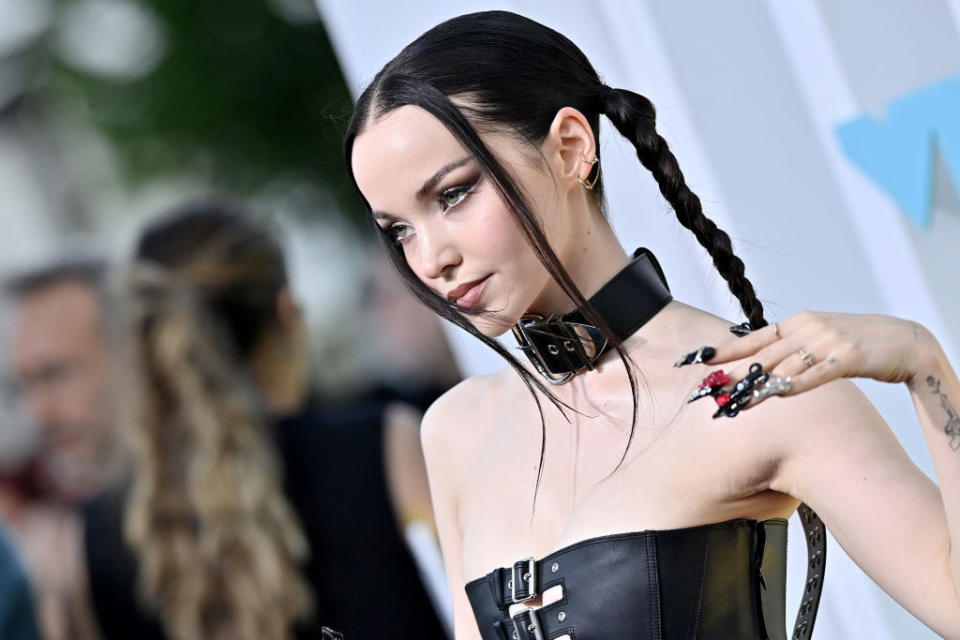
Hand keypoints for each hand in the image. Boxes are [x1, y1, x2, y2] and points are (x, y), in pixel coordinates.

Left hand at [677, 311, 940, 417]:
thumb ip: (793, 350)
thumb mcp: (820, 339)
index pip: (755, 338)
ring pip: (783, 367)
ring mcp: (828, 341)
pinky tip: (775, 393)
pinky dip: (794, 384)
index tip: (702, 361)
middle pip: (763, 355)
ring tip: (732, 402)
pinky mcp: (847, 356)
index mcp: (799, 322)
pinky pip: (814, 373)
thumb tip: (763, 367)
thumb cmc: (859, 343)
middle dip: (733, 374)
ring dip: (755, 386)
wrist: (906, 340)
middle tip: (708, 389)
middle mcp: (809, 328)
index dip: (728, 350)